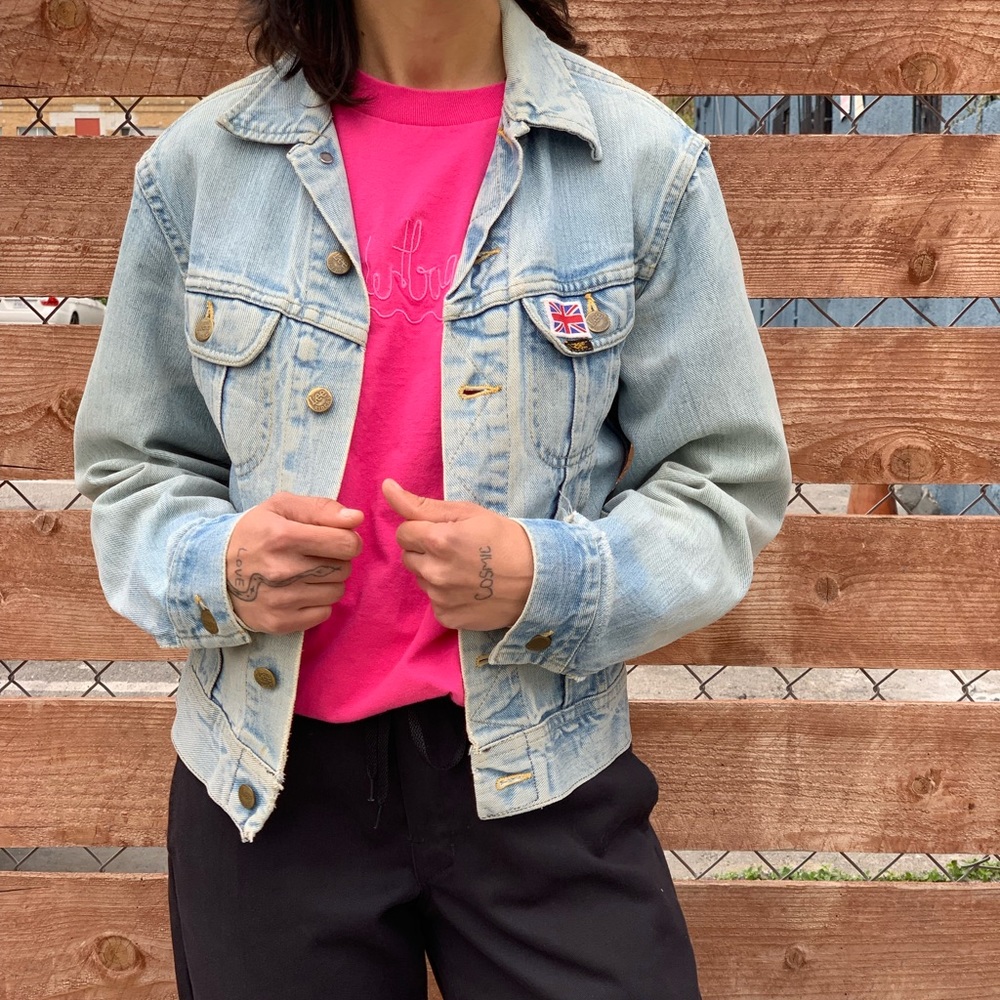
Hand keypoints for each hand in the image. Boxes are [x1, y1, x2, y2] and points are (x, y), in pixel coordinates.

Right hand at [225, 492, 362, 633]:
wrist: (213, 570)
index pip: (346, 544)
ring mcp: (280, 600)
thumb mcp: (280, 507)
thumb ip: (321, 508)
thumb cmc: (254, 533)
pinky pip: (324, 613)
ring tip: (305, 573)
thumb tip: (356, 519)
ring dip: (328, 581)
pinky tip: (299, 592)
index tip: (336, 539)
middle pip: (343, 568)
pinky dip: (318, 603)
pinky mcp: (279, 622)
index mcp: (283, 537)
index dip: (348, 540)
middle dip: (337, 560)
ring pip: (336, 592)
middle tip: (316, 556)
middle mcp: (282, 571)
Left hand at [383, 479, 532, 630]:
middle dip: (425, 551)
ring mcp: (441, 598)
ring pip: (420, 579)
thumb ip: (422, 504)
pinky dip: (445, 596)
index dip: (422, 529)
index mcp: (438, 540)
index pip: (403, 532)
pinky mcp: (448, 618)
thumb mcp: (468, 513)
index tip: (445, 532)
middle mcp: (435, 571)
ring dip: (434, 573)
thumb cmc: (504, 539)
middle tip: (456, 550)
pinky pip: (434, 602)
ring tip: (465, 570)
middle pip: (408, 557)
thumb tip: (386, 487)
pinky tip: (468, 589)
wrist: (539, 579)